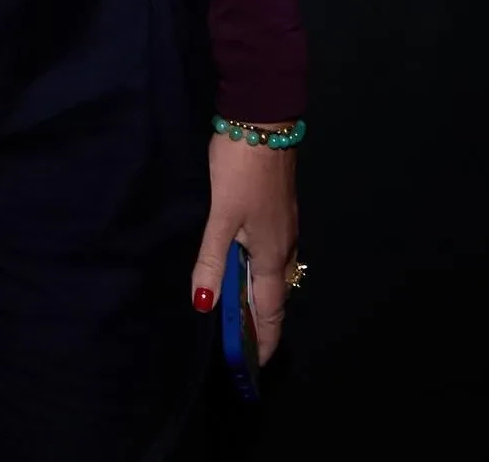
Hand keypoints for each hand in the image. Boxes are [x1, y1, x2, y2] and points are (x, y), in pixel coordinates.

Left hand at [189, 130, 298, 363]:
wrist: (263, 121)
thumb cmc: (241, 171)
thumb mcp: (221, 216)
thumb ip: (212, 260)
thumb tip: (204, 305)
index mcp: (273, 255)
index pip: (271, 311)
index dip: (264, 340)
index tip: (254, 366)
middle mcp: (284, 246)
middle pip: (275, 295)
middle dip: (260, 322)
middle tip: (239, 343)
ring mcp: (284, 225)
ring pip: (273, 273)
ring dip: (258, 295)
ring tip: (236, 311)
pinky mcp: (278, 208)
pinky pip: (271, 253)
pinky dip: (258, 270)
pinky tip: (240, 264)